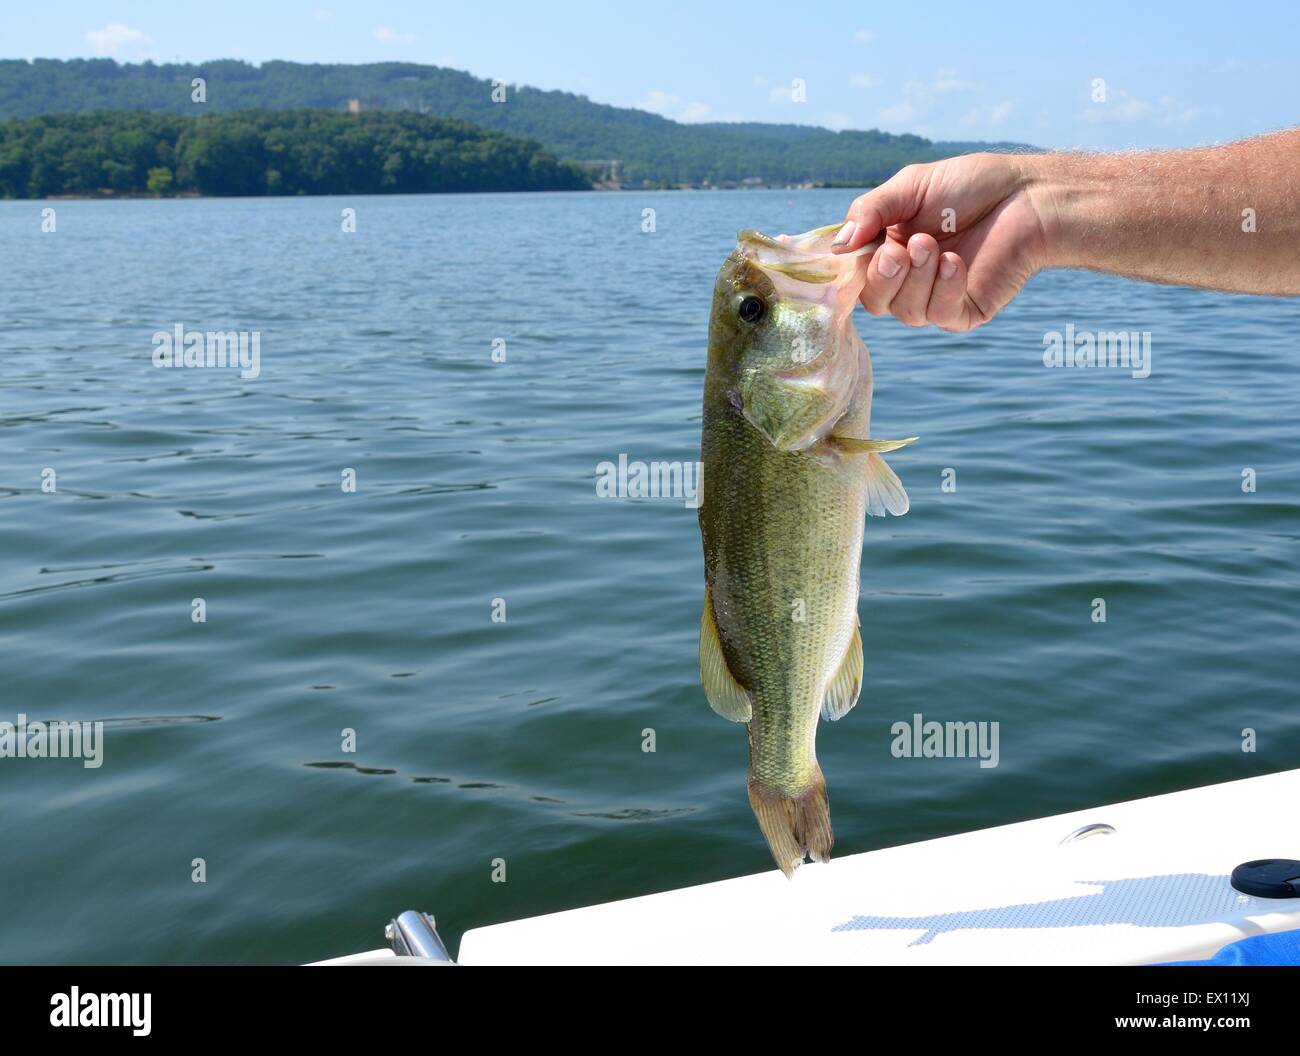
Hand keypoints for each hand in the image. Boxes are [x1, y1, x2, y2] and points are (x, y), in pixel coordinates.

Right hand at [830, 153, 1051, 330]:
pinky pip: (939, 315)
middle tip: (899, 251)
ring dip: (916, 279)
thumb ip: (870, 212)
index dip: (848, 270)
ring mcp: (935, 299)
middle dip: (882, 277)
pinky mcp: (964, 313)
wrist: (1026, 194)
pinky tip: (955, 262)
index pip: (853, 274)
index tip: (853, 250)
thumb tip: (837, 245)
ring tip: (933, 245)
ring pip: (905, 312)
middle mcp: (908, 280)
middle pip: (874, 301)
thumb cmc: (970, 186)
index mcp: (888, 250)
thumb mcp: (908, 187)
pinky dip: (943, 288)